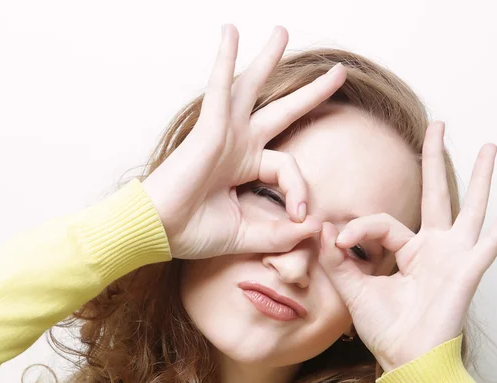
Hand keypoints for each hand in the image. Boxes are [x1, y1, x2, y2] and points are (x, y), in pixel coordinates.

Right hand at [141, 24, 346, 259]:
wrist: (159, 232)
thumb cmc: (194, 233)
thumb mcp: (247, 234)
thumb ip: (280, 234)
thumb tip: (314, 227)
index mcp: (246, 168)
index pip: (288, 168)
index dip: (300, 190)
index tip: (299, 216)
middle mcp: (238, 146)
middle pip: (282, 111)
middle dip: (310, 93)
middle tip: (337, 73)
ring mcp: (224, 134)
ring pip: (251, 88)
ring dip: (267, 59)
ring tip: (282, 32)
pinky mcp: (209, 129)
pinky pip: (219, 89)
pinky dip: (224, 61)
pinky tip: (230, 33)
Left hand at [318, 121, 496, 370]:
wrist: (406, 362)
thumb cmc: (385, 331)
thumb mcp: (355, 291)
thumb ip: (338, 260)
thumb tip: (320, 227)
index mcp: (407, 253)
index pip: (381, 224)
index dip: (357, 228)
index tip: (337, 242)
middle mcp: (432, 250)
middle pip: (435, 195)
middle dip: (434, 160)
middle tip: (437, 126)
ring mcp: (453, 257)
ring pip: (468, 208)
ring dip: (479, 177)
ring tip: (490, 146)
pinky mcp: (467, 270)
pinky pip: (491, 240)